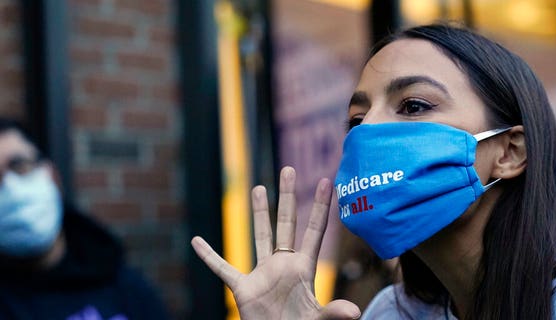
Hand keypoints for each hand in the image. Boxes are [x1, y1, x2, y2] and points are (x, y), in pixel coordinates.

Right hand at [191, 167, 360, 318]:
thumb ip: (333, 313)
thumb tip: (355, 312)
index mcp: (303, 268)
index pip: (315, 231)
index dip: (321, 207)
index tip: (328, 182)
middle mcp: (283, 264)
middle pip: (286, 223)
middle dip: (287, 196)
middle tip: (289, 169)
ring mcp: (262, 274)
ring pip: (260, 236)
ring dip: (257, 213)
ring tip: (257, 187)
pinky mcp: (243, 288)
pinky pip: (223, 268)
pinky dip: (209, 256)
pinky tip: (196, 241)